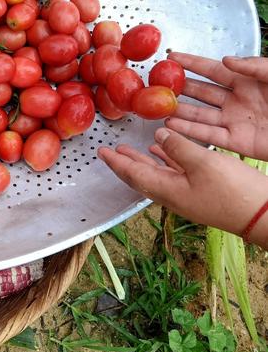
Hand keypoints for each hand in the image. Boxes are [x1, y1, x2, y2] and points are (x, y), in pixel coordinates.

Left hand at [98, 128, 267, 247]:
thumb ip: (177, 147)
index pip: (132, 173)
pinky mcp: (201, 192)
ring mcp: (187, 195)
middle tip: (111, 151)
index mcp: (166, 190)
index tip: (101, 152)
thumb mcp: (203, 163)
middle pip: (141, 176)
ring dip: (143, 161)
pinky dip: (166, 162)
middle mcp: (172, 195)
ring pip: (157, 175)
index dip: (116, 161)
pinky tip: (166, 154)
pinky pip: (175, 174)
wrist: (264, 216)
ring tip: (131, 150)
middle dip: (125, 163)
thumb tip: (156, 135)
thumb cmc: (234, 192)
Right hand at [166, 52, 267, 160]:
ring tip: (157, 106)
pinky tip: (173, 124)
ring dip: (179, 110)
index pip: (213, 69)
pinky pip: (209, 135)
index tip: (171, 58)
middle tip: (156, 84)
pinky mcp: (239, 142)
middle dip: (179, 87)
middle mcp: (239, 100)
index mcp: (248, 81)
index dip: (191, 63)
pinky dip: (189, 130)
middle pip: (201, 92)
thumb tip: (226, 60)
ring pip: (200, 114)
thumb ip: (254, 66)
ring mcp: (237, 121)